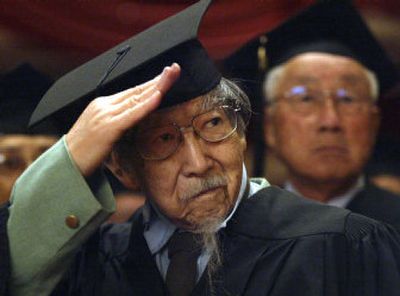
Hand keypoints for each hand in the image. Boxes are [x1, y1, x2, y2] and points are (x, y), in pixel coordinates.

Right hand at [66, 63, 180, 176]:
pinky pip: (132, 114)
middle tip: (175, 69)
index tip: (166, 76)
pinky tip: (158, 95)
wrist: (66, 165)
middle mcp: (104, 105)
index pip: (132, 91)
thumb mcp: (103, 131)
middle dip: (158, 79)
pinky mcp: (108, 128)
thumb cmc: (85, 151)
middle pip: (137, 90)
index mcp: (102, 105)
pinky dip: (146, 105)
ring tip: (172, 75)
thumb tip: (137, 118)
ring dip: (157, 86)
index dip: (151, 83)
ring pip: (136, 98)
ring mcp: (105, 115)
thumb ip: (119, 121)